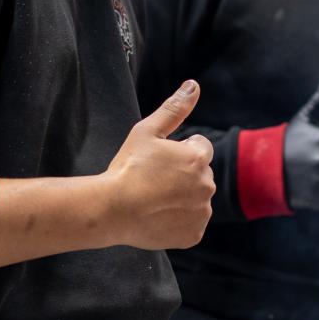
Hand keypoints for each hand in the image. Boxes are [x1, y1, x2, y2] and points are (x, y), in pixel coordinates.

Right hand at [104, 81, 214, 249]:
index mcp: (198, 158)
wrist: (112, 210)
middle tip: (154, 180)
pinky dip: (179, 220)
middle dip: (183, 174)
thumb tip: (194, 85)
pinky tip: (158, 216)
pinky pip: (191, 223)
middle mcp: (207, 185)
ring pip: (197, 199)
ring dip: (183, 197)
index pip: (200, 147)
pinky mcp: (194, 234)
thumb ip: (174, 108)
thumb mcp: (147, 131)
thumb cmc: (127, 167)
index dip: (180, 151)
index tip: (160, 160)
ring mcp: (201, 212)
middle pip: (200, 174)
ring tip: (153, 199)